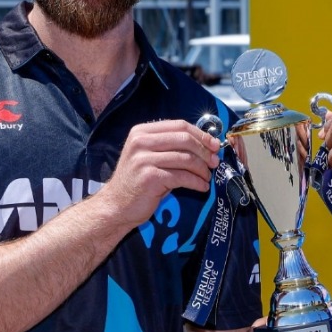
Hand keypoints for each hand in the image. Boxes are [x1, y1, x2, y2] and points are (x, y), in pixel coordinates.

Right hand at [97, 119, 220, 225]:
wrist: (116, 206)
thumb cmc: (137, 182)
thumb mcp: (149, 156)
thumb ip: (170, 147)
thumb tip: (206, 145)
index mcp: (141, 132)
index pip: (179, 125)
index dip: (201, 134)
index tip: (214, 144)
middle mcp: (141, 142)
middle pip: (184, 139)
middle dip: (205, 151)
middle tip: (214, 162)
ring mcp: (144, 159)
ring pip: (186, 158)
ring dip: (202, 169)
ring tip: (207, 177)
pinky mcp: (150, 177)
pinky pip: (182, 177)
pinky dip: (197, 182)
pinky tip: (202, 187)